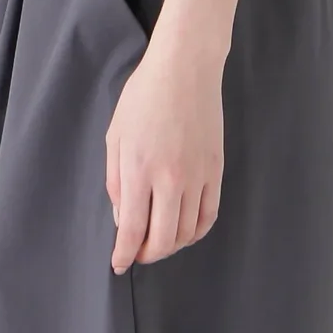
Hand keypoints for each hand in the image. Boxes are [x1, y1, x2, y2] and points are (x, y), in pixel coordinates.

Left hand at [106, 30, 224, 272]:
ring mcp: (197, 176)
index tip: (119, 264)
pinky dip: (196, 232)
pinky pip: (208, 216)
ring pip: (187, 232)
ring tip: (159, 240)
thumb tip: (124, 218)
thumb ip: (116, 181)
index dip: (125, 254)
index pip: (133, 230)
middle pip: (163, 240)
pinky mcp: (216, 171)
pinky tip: (184, 230)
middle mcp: (171, 179)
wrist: (185, 69)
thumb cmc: (144, 96)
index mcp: (140, 169)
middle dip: (147, 254)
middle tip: (138, 251)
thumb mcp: (116, 135)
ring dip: (171, 245)